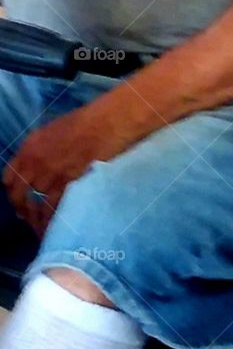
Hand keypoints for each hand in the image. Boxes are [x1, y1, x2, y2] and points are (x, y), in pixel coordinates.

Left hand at [3, 101, 130, 234]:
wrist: (106, 124)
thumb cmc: (87, 122)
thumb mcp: (53, 131)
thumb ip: (42, 150)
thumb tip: (42, 165)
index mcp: (29, 147)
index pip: (10, 177)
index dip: (14, 190)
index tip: (21, 198)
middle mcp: (33, 162)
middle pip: (18, 194)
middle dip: (23, 208)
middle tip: (30, 217)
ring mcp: (49, 175)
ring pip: (36, 205)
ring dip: (39, 216)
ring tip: (44, 227)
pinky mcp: (67, 184)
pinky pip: (53, 208)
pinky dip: (52, 220)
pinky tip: (55, 227)